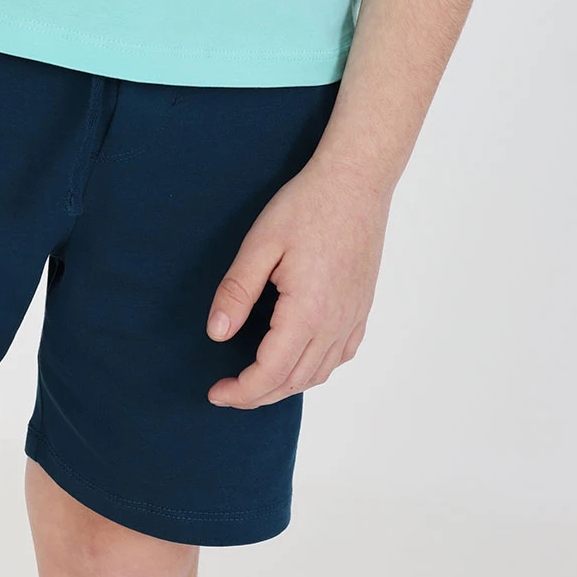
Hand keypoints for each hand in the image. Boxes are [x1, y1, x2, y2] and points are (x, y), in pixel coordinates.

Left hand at [205, 162, 389, 406]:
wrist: (356, 181)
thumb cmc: (307, 205)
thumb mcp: (261, 243)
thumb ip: (237, 291)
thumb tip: (217, 333)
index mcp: (307, 312)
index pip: (270, 373)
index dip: (241, 391)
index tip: (215, 392)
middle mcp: (335, 323)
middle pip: (294, 381)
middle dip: (258, 395)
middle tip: (228, 391)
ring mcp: (353, 317)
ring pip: (319, 373)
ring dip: (285, 386)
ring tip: (256, 381)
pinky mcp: (362, 307)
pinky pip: (340, 355)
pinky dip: (316, 369)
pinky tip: (298, 360)